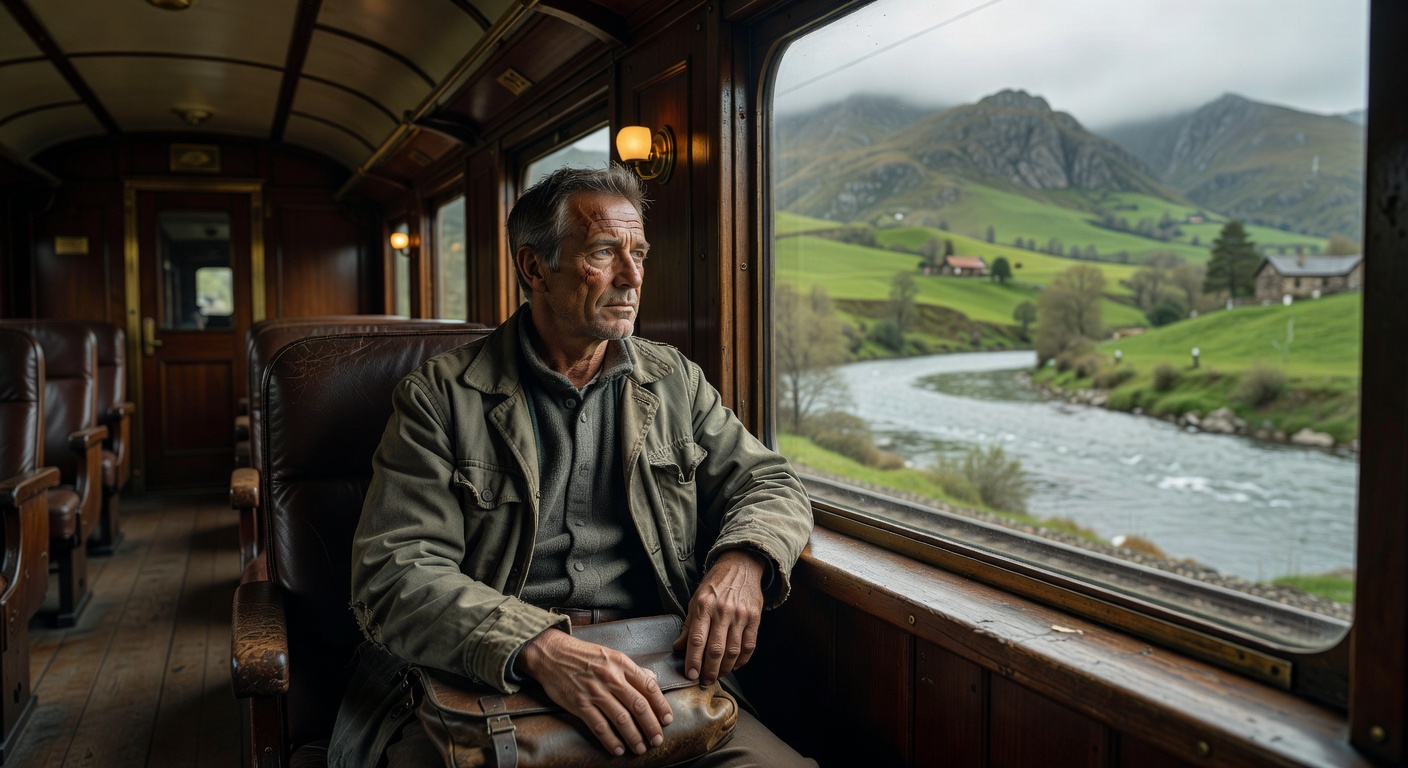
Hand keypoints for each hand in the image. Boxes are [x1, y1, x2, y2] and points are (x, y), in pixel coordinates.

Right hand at [517, 628, 674, 756]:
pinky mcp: (579, 704)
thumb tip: (651, 679)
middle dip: (651, 725)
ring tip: (640, 748)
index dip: (661, 705)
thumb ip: (632, 669)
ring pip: (621, 718)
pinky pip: (599, 726)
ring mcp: (594, 691)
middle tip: (658, 739)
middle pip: (638, 705)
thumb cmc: (582, 655)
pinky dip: (610, 740)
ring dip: (633, 736)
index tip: (667, 719)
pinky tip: (618, 749)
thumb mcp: (611, 655)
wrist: (551, 654)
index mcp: (621, 663)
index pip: (648, 686)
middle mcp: (610, 677)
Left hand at [673, 549, 765, 684]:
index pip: (697, 639)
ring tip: (717, 675)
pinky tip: (734, 665)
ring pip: (733, 651)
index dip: (693, 660)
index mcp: (704, 605)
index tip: (690, 674)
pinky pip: (749, 646)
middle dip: (709, 670)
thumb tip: (678, 647)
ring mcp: (740, 615)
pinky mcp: (755, 618)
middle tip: (704, 681)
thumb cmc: (715, 585)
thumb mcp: (696, 599)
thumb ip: (688, 625)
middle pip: (715, 649)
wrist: (741, 566)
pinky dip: (742, 660)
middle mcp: (722, 611)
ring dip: (725, 668)